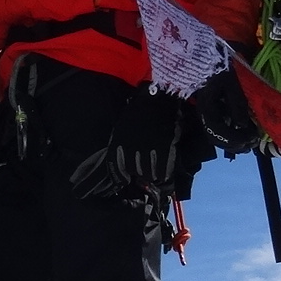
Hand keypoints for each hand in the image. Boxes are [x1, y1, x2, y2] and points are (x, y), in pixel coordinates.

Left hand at [70, 86, 184, 197]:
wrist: (157, 98)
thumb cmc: (139, 109)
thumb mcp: (123, 124)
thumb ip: (121, 141)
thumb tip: (121, 157)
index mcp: (120, 141)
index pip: (116, 166)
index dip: (119, 177)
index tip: (123, 182)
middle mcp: (132, 148)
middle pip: (134, 170)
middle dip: (138, 175)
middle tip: (142, 176)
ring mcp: (149, 149)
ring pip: (148, 171)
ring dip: (151, 176)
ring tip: (154, 177)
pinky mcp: (164, 148)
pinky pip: (163, 167)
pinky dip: (163, 173)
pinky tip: (164, 175)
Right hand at [191, 68, 263, 156]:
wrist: (205, 61)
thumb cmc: (218, 69)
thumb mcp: (230, 83)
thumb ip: (236, 104)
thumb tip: (242, 124)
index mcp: (208, 109)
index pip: (218, 132)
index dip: (235, 138)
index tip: (252, 137)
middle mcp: (205, 116)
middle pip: (216, 139)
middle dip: (235, 145)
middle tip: (253, 143)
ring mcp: (207, 116)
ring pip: (217, 137)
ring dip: (234, 143)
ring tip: (250, 142)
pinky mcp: (212, 114)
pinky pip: (220, 130)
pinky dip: (232, 136)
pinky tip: (243, 133)